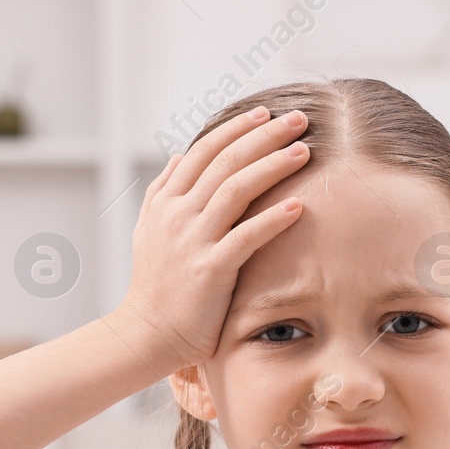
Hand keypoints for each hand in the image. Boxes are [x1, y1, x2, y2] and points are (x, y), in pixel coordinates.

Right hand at [117, 105, 309, 370]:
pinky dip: (272, 220)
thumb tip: (175, 155)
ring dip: (272, 166)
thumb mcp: (148, 230)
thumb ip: (161, 190)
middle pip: (225, 161)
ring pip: (236, 189)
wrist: (145, 334)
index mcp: (166, 201)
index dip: (236, 129)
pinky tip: (298, 206)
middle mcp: (178, 214)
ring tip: (304, 151)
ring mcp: (192, 241)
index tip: (265, 114)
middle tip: (298, 119)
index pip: (204, 151)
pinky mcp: (209, 270)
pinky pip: (245, 238)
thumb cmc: (154, 286)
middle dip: (264, 136)